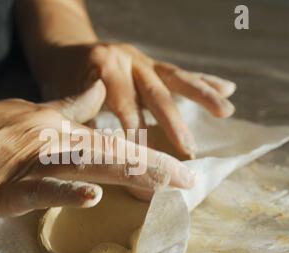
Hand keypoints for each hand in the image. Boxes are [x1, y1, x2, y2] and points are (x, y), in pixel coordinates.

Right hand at [0, 82, 194, 216]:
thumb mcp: (30, 113)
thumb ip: (67, 107)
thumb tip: (99, 93)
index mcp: (58, 128)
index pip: (111, 141)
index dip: (146, 152)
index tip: (177, 166)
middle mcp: (53, 141)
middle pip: (111, 154)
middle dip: (154, 166)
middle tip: (189, 178)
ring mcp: (33, 163)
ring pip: (87, 167)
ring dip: (127, 175)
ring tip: (164, 182)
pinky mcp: (11, 188)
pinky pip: (43, 190)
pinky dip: (68, 191)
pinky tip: (93, 197)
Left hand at [38, 42, 236, 158]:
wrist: (62, 48)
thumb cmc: (60, 81)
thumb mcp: (64, 100)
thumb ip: (85, 123)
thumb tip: (104, 159)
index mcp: (103, 68)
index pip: (126, 110)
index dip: (137, 141)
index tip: (147, 169)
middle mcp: (127, 60)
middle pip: (155, 95)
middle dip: (173, 124)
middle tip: (189, 151)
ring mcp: (142, 60)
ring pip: (175, 78)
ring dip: (203, 95)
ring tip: (226, 111)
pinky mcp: (151, 62)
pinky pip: (179, 72)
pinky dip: (203, 81)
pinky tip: (228, 88)